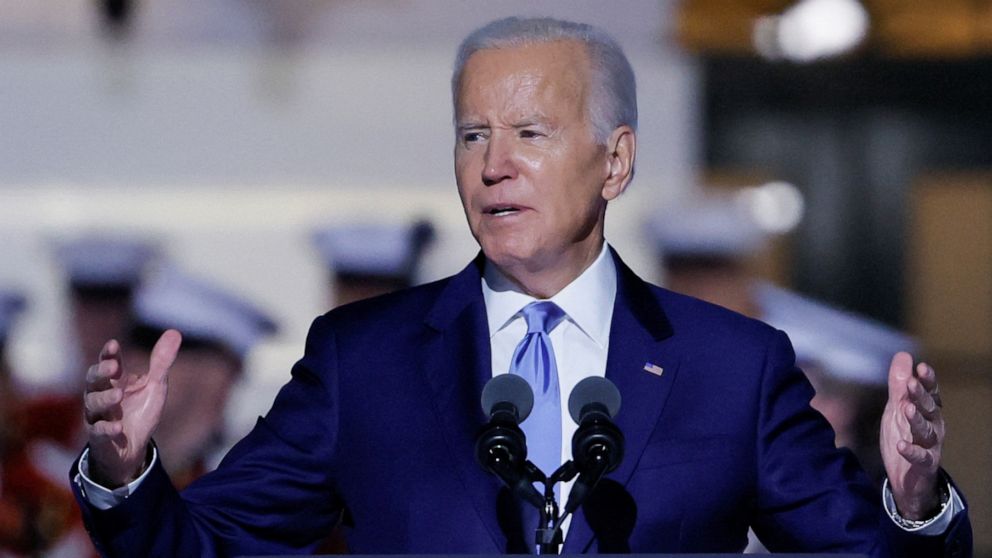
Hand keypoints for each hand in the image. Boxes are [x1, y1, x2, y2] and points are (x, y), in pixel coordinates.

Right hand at [83, 330, 181, 487]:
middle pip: (93, 381)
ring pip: (93, 405)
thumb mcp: (155, 386)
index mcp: (114, 381)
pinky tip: (117, 427)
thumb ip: (161, 362)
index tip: (114, 345)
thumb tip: (174, 332)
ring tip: (118, 396)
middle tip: (112, 367)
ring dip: (104, 399)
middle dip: (100, 373)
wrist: (134, 449)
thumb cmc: (140, 412)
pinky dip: (106, 429)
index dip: (108, 354)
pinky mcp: (100, 438)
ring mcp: (98, 417)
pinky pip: (98, 432)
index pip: (107, 363)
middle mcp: (101, 396)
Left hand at [880, 351, 944, 519]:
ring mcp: (930, 446)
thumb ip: (899, 385)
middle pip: (929, 409)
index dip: (927, 381)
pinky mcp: (924, 465)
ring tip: (906, 409)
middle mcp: (933, 426)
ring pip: (926, 431)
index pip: (930, 393)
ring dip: (917, 420)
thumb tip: (903, 355)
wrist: (906, 477)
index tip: (922, 367)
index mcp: (928, 411)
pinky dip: (911, 451)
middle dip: (921, 396)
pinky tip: (901, 445)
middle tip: (912, 383)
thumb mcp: (897, 408)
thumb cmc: (905, 436)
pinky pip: (920, 457)